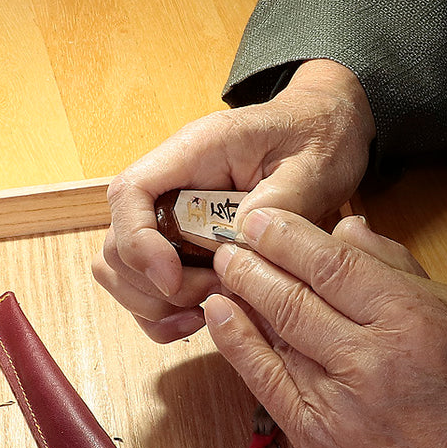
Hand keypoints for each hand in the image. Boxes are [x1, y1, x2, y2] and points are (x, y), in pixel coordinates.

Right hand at [94, 59, 374, 341]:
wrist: (328, 129)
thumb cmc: (319, 137)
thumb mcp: (314, 164)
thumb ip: (279, 201)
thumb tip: (238, 244)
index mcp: (196, 151)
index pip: (130, 192)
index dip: (139, 242)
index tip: (173, 280)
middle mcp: (173, 181)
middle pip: (118, 239)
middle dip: (152, 283)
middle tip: (210, 296)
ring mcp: (174, 212)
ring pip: (123, 268)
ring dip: (154, 302)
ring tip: (207, 311)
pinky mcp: (185, 240)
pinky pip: (150, 283)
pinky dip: (165, 312)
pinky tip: (203, 318)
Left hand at [205, 208, 446, 447]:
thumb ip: (399, 270)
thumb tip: (349, 230)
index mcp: (412, 321)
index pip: (333, 264)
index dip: (289, 236)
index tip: (265, 219)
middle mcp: (370, 360)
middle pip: (296, 296)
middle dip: (256, 261)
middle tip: (234, 239)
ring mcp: (338, 406)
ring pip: (277, 335)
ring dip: (243, 296)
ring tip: (227, 270)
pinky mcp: (317, 443)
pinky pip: (266, 383)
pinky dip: (238, 345)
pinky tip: (221, 316)